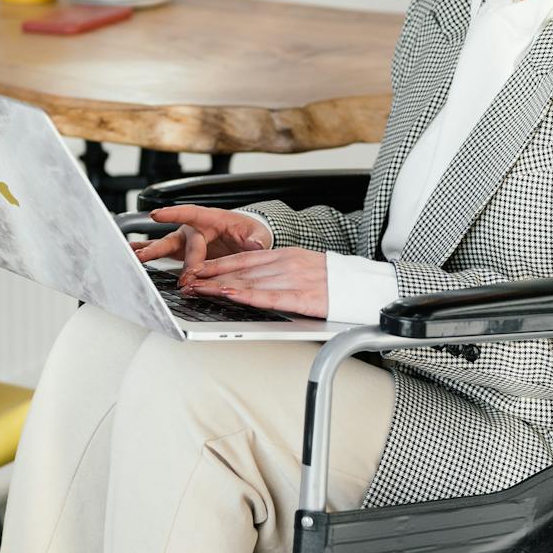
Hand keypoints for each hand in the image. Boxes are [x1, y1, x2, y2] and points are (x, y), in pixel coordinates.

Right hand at [131, 204, 271, 275]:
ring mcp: (186, 242)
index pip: (191, 213)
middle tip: (146, 258)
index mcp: (211, 218)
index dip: (173, 213)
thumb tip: (254, 244)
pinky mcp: (183, 254)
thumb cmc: (250, 232)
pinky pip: (164, 255)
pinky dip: (149, 256)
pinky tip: (133, 258)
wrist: (247, 240)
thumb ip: (257, 238)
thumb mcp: (258, 233)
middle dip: (161, 249)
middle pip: (176, 237)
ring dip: (148, 251)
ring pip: (164, 245)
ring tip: (130, 255)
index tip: (157, 215)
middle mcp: (194, 229)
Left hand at [181, 245, 329, 318]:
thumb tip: (255, 280)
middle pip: (240, 269)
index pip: (244, 258)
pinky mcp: (302, 298)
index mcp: (287, 255)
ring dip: (219, 286)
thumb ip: (281, 271)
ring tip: (197, 289)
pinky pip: (270, 297)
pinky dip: (247, 295)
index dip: (217, 263)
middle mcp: (287, 264)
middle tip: (186, 281)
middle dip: (210, 275)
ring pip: (249, 281)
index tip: (196, 268)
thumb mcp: (306, 266)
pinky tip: (230, 294)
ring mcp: (294, 279)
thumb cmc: (338, 281)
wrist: (366, 287)